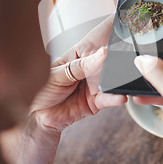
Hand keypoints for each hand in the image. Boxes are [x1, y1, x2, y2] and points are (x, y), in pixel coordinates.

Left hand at [30, 16, 126, 133]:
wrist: (38, 118)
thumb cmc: (41, 93)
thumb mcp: (58, 75)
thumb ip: (81, 66)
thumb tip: (102, 53)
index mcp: (77, 58)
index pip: (94, 49)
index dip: (106, 46)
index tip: (116, 46)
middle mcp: (87, 71)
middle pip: (106, 65)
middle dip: (116, 64)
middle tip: (124, 63)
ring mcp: (93, 86)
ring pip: (110, 82)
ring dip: (118, 82)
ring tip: (125, 80)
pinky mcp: (96, 102)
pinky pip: (108, 99)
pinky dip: (115, 98)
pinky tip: (120, 96)